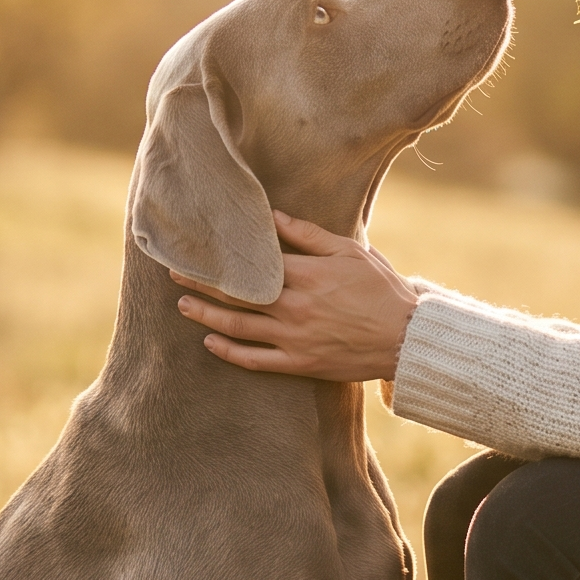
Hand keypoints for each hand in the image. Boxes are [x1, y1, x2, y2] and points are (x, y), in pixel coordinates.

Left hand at [173, 211, 418, 382]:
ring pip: (238, 326)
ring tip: (182, 306)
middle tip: (173, 273)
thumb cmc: (381, 290)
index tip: (198, 248)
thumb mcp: (350, 252)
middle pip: (236, 294)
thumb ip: (309, 235)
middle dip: (202, 283)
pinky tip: (211, 343)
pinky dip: (229, 352)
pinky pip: (255, 360)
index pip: (253, 264)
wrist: (406, 339)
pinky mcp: (299, 363)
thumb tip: (273, 216)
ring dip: (206, 316)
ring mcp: (293, 338)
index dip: (221, 257)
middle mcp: (294, 307)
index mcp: (307, 275)